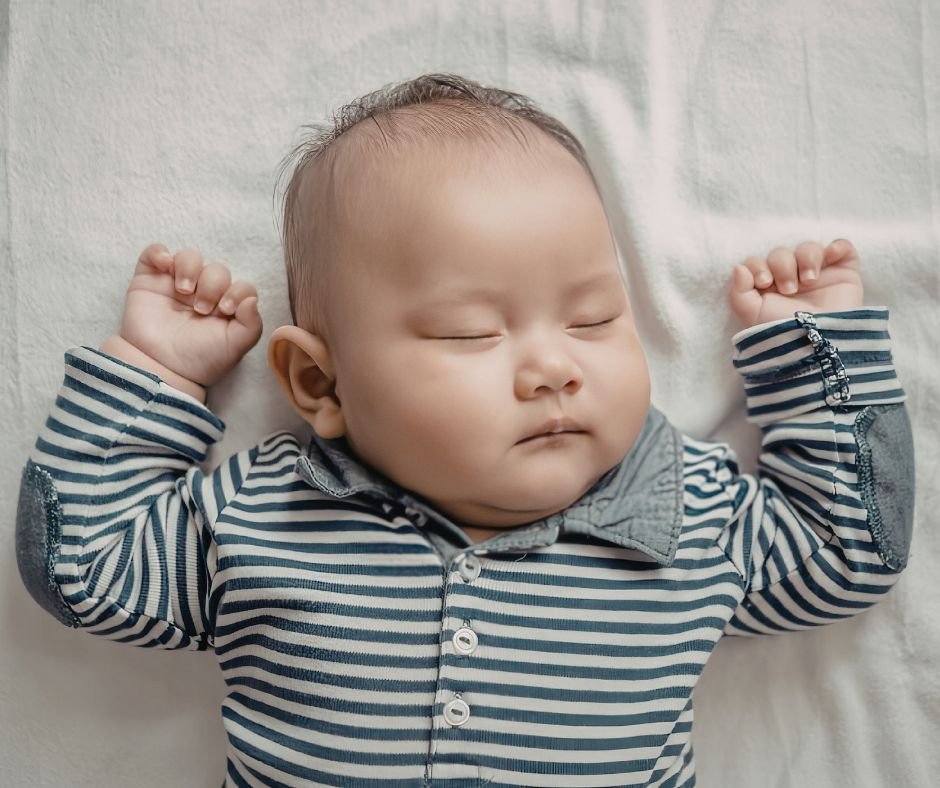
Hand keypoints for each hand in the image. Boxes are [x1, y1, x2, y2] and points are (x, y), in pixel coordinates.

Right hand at [115, 244, 263, 388]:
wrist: (160, 367)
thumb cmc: (199, 359)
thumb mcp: (234, 347)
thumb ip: (252, 325)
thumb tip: (252, 300)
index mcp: (226, 307)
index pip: (241, 286)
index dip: (237, 291)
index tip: (226, 309)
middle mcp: (204, 293)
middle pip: (217, 269)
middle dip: (213, 285)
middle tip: (202, 309)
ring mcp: (176, 284)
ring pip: (189, 257)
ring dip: (190, 267)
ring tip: (184, 290)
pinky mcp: (150, 280)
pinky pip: (155, 253)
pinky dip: (159, 252)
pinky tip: (164, 265)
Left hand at [728, 239, 863, 326]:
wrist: (818, 345)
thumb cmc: (783, 333)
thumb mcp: (753, 316)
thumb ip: (738, 292)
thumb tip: (738, 268)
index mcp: (768, 286)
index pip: (757, 262)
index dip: (758, 266)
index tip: (764, 282)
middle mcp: (791, 278)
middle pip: (781, 253)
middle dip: (782, 267)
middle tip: (789, 289)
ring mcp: (818, 273)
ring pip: (808, 248)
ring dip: (807, 258)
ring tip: (809, 280)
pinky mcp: (843, 272)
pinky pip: (842, 247)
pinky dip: (838, 246)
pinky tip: (832, 255)